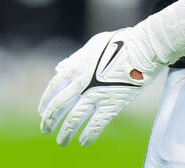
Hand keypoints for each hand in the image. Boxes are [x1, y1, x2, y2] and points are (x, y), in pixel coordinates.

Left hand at [37, 27, 162, 145]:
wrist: (143, 49)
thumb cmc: (120, 42)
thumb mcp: (93, 45)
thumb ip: (75, 59)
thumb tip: (59, 69)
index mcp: (76, 67)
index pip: (54, 87)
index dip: (45, 101)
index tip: (41, 111)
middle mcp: (81, 83)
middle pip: (59, 106)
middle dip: (49, 120)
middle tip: (45, 130)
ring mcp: (96, 95)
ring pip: (74, 119)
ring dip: (65, 132)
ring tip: (61, 142)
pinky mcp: (112, 104)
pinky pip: (96, 124)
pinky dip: (88, 135)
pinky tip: (83, 142)